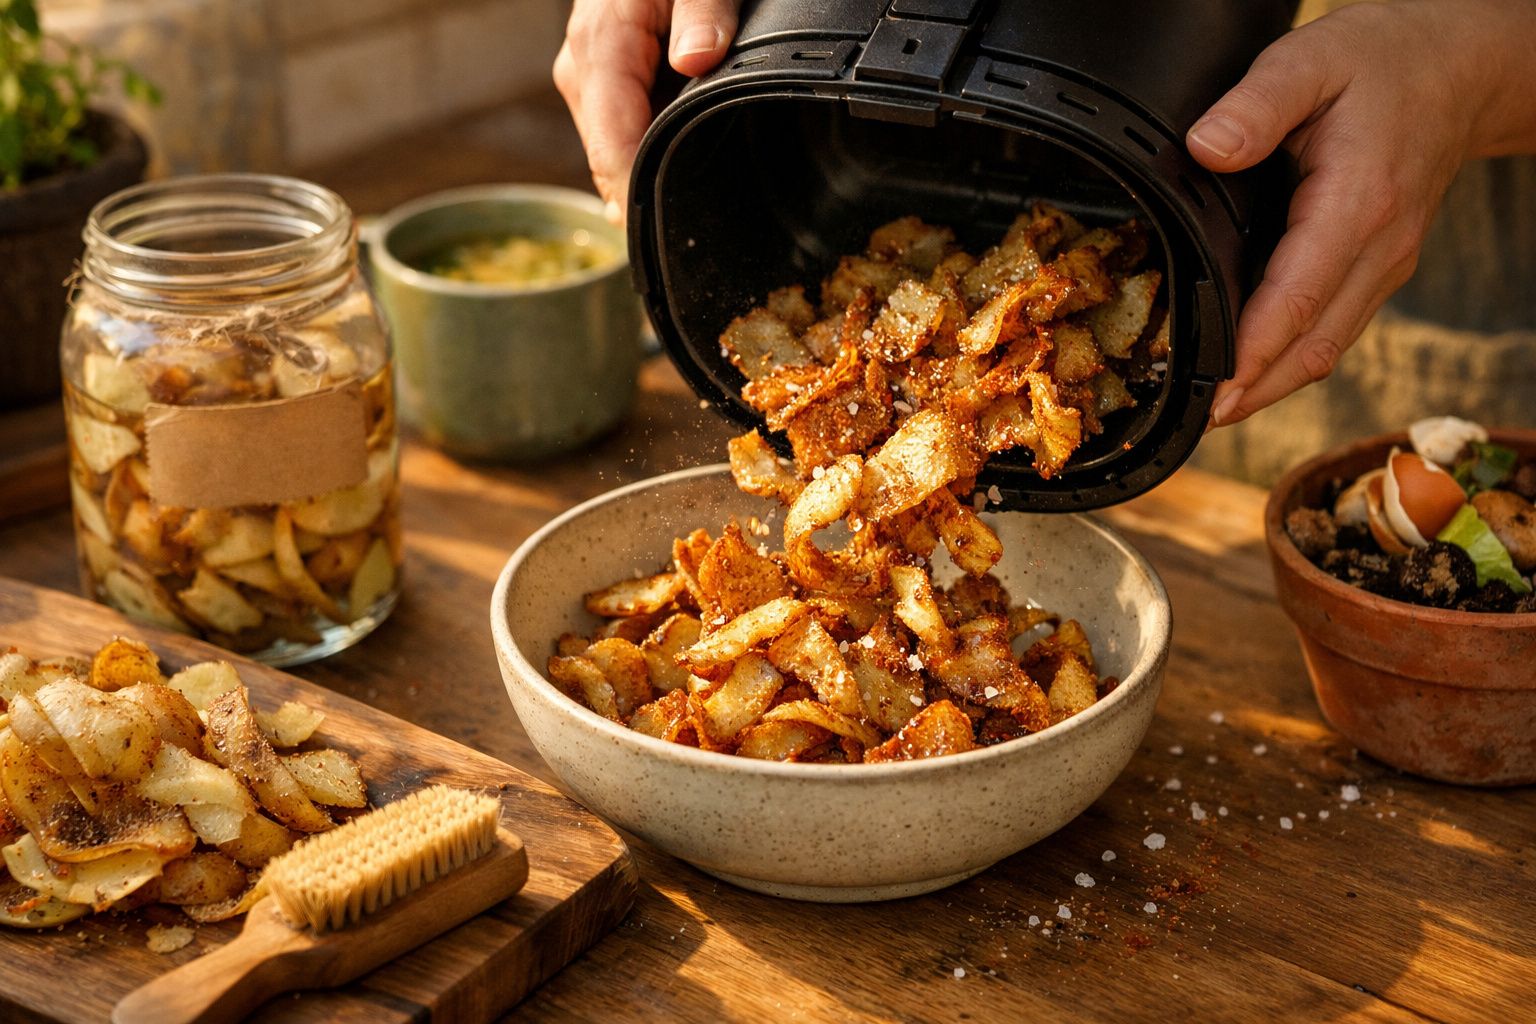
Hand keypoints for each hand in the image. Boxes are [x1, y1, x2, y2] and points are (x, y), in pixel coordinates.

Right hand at [554, 0, 741, 219]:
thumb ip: (705, 11)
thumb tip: (696, 57)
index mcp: (600, 47)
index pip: (611, 148)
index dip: (638, 200)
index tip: (669, 237)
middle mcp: (582, 69)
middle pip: (610, 161)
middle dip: (649, 193)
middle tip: (705, 225)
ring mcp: (588, 79)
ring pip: (615, 152)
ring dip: (653, 172)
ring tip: (701, 189)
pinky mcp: (604, 84)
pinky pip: (625, 133)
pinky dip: (653, 150)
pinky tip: (689, 156)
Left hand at [1187, 0, 1535, 426]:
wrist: (1460, 66)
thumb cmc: (1384, 60)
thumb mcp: (1312, 59)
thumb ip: (1256, 103)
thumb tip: (1206, 148)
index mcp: (1357, 204)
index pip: (1299, 300)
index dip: (1253, 355)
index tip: (1213, 395)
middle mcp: (1379, 248)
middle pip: (1313, 346)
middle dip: (1255, 392)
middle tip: (1197, 424)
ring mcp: (1385, 263)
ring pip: (1327, 348)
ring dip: (1272, 387)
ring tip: (1215, 412)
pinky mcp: (1380, 267)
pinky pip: (1335, 329)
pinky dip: (1291, 360)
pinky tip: (1251, 372)